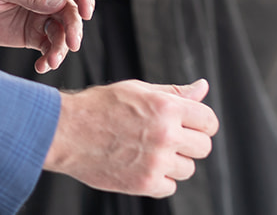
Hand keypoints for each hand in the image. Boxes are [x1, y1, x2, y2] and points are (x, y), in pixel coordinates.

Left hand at [0, 0, 94, 72]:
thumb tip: (60, 2)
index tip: (88, 14)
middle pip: (70, 12)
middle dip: (74, 29)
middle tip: (72, 45)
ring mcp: (39, 17)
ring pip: (62, 33)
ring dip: (61, 48)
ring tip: (51, 62)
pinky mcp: (30, 36)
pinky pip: (48, 47)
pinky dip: (49, 58)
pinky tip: (43, 66)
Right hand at [43, 79, 217, 196]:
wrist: (67, 132)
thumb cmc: (100, 107)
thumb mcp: (140, 90)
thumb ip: (175, 93)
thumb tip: (203, 88)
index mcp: (167, 108)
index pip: (209, 121)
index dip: (202, 123)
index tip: (192, 126)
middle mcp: (166, 135)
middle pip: (204, 147)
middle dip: (191, 143)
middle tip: (171, 139)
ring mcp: (156, 162)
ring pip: (188, 169)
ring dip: (175, 162)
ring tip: (152, 151)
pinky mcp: (144, 183)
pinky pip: (170, 187)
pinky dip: (160, 180)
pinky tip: (143, 165)